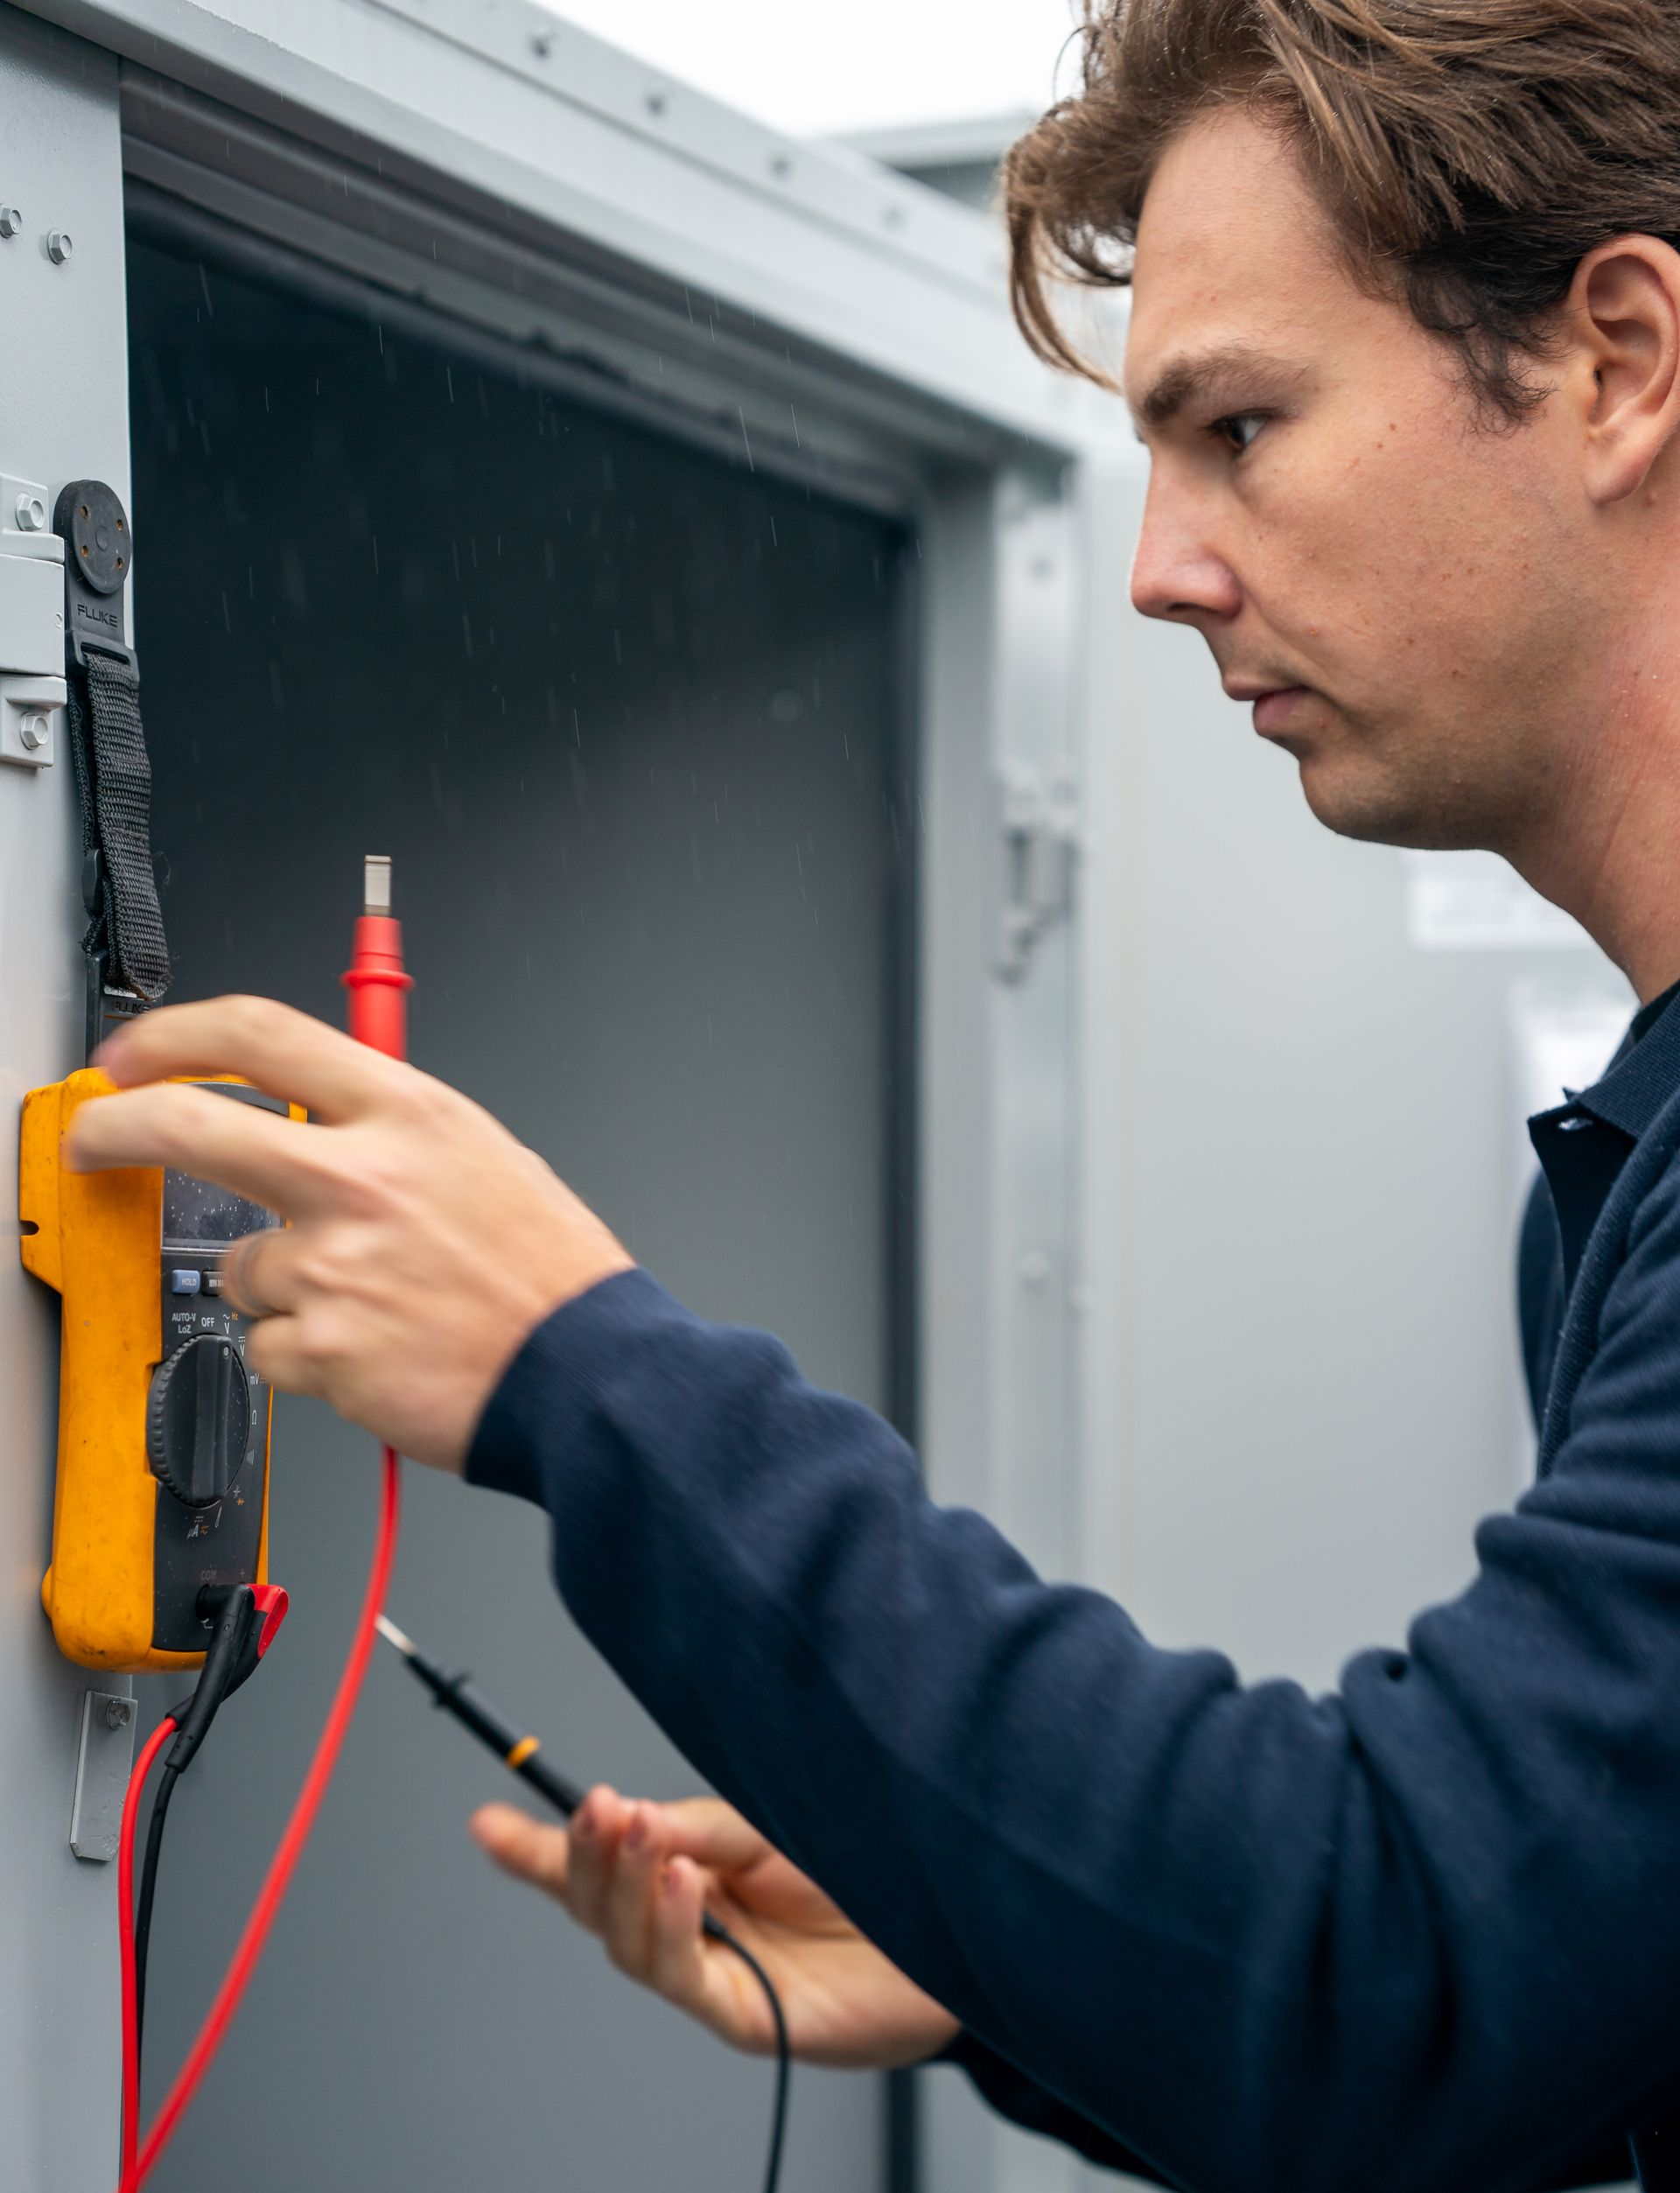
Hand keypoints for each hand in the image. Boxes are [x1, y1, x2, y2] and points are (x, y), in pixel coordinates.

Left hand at [65, 996, 633, 1471]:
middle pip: (187, 1126)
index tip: (135, 1056)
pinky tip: (373, 1349)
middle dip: (114, 1130)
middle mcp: (359, 1178)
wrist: (587, 1374)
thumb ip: (386, 1127)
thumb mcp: (479, 1152)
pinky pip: (268, 1345)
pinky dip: (306, 1353)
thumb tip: (308, 1114)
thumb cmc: (548, 1272)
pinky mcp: (320, 1348)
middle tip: (95, 1141)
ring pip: (240, 1266)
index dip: (175, 1036)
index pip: (260, 1035)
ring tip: (368, 1302)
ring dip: (281, 1286)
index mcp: (405, 1114)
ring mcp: (332, 1265)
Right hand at [470, 1787, 958, 2069]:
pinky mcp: (746, 2015)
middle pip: (598, 1906)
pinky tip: (683, 1882)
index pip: (602, 1863)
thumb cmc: (873, 1872)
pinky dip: (674, 1922)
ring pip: (628, 1941)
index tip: (487, 1820)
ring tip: (633, 1827)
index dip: (539, 1847)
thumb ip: (699, 1825)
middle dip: (579, 1856)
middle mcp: (693, 1926)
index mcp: (693, 1872)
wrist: (954, 1931)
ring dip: (623, 1881)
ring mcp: (715, 1974)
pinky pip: (685, 1975)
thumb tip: (624, 1817)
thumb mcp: (773, 1824)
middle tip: (591, 1809)